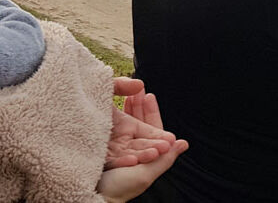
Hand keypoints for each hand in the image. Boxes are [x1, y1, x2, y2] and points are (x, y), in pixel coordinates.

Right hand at [99, 77, 187, 202]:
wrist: (94, 196)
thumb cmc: (121, 188)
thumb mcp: (146, 174)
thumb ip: (164, 159)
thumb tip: (184, 143)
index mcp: (143, 154)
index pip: (150, 128)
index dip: (150, 111)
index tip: (148, 94)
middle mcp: (128, 149)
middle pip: (135, 122)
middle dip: (136, 104)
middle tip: (136, 86)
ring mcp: (113, 148)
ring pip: (120, 123)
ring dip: (124, 107)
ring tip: (124, 91)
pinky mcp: (99, 149)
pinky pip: (105, 131)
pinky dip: (108, 117)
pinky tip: (108, 105)